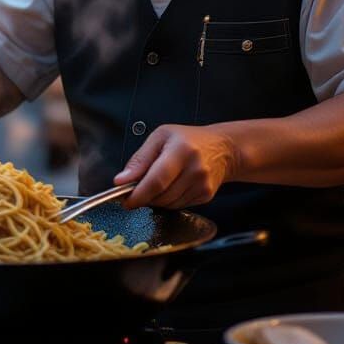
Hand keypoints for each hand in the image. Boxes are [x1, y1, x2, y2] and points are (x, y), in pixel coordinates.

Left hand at [113, 124, 237, 208]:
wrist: (222, 148)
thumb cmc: (188, 139)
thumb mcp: (160, 137)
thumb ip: (140, 159)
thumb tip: (121, 180)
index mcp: (181, 150)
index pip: (157, 180)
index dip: (138, 194)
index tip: (125, 199)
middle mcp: (195, 169)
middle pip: (161, 195)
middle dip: (144, 196)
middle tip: (135, 189)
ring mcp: (202, 185)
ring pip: (168, 204)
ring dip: (155, 199)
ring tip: (155, 183)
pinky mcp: (206, 196)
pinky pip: (178, 206)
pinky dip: (168, 201)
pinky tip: (170, 186)